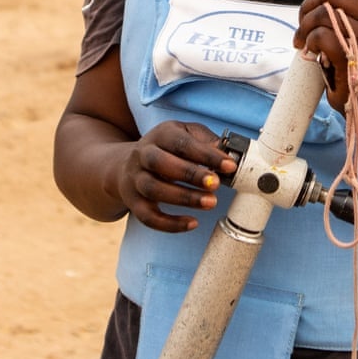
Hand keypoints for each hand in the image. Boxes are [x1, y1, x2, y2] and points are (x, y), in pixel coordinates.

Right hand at [113, 121, 236, 233]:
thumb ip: (206, 142)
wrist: (128, 165)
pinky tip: (193, 223)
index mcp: (160, 135)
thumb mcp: (186, 135)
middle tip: (215, 184)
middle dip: (190, 174)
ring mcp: (135, 179)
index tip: (230, 166)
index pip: (181, 142)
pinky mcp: (133, 202)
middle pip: (160, 162)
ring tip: (211, 202)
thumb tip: (228, 154)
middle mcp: (142, 155)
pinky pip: (147, 217)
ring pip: (153, 189)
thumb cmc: (168, 150)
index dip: (206, 154)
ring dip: (183, 197)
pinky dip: (170, 223)